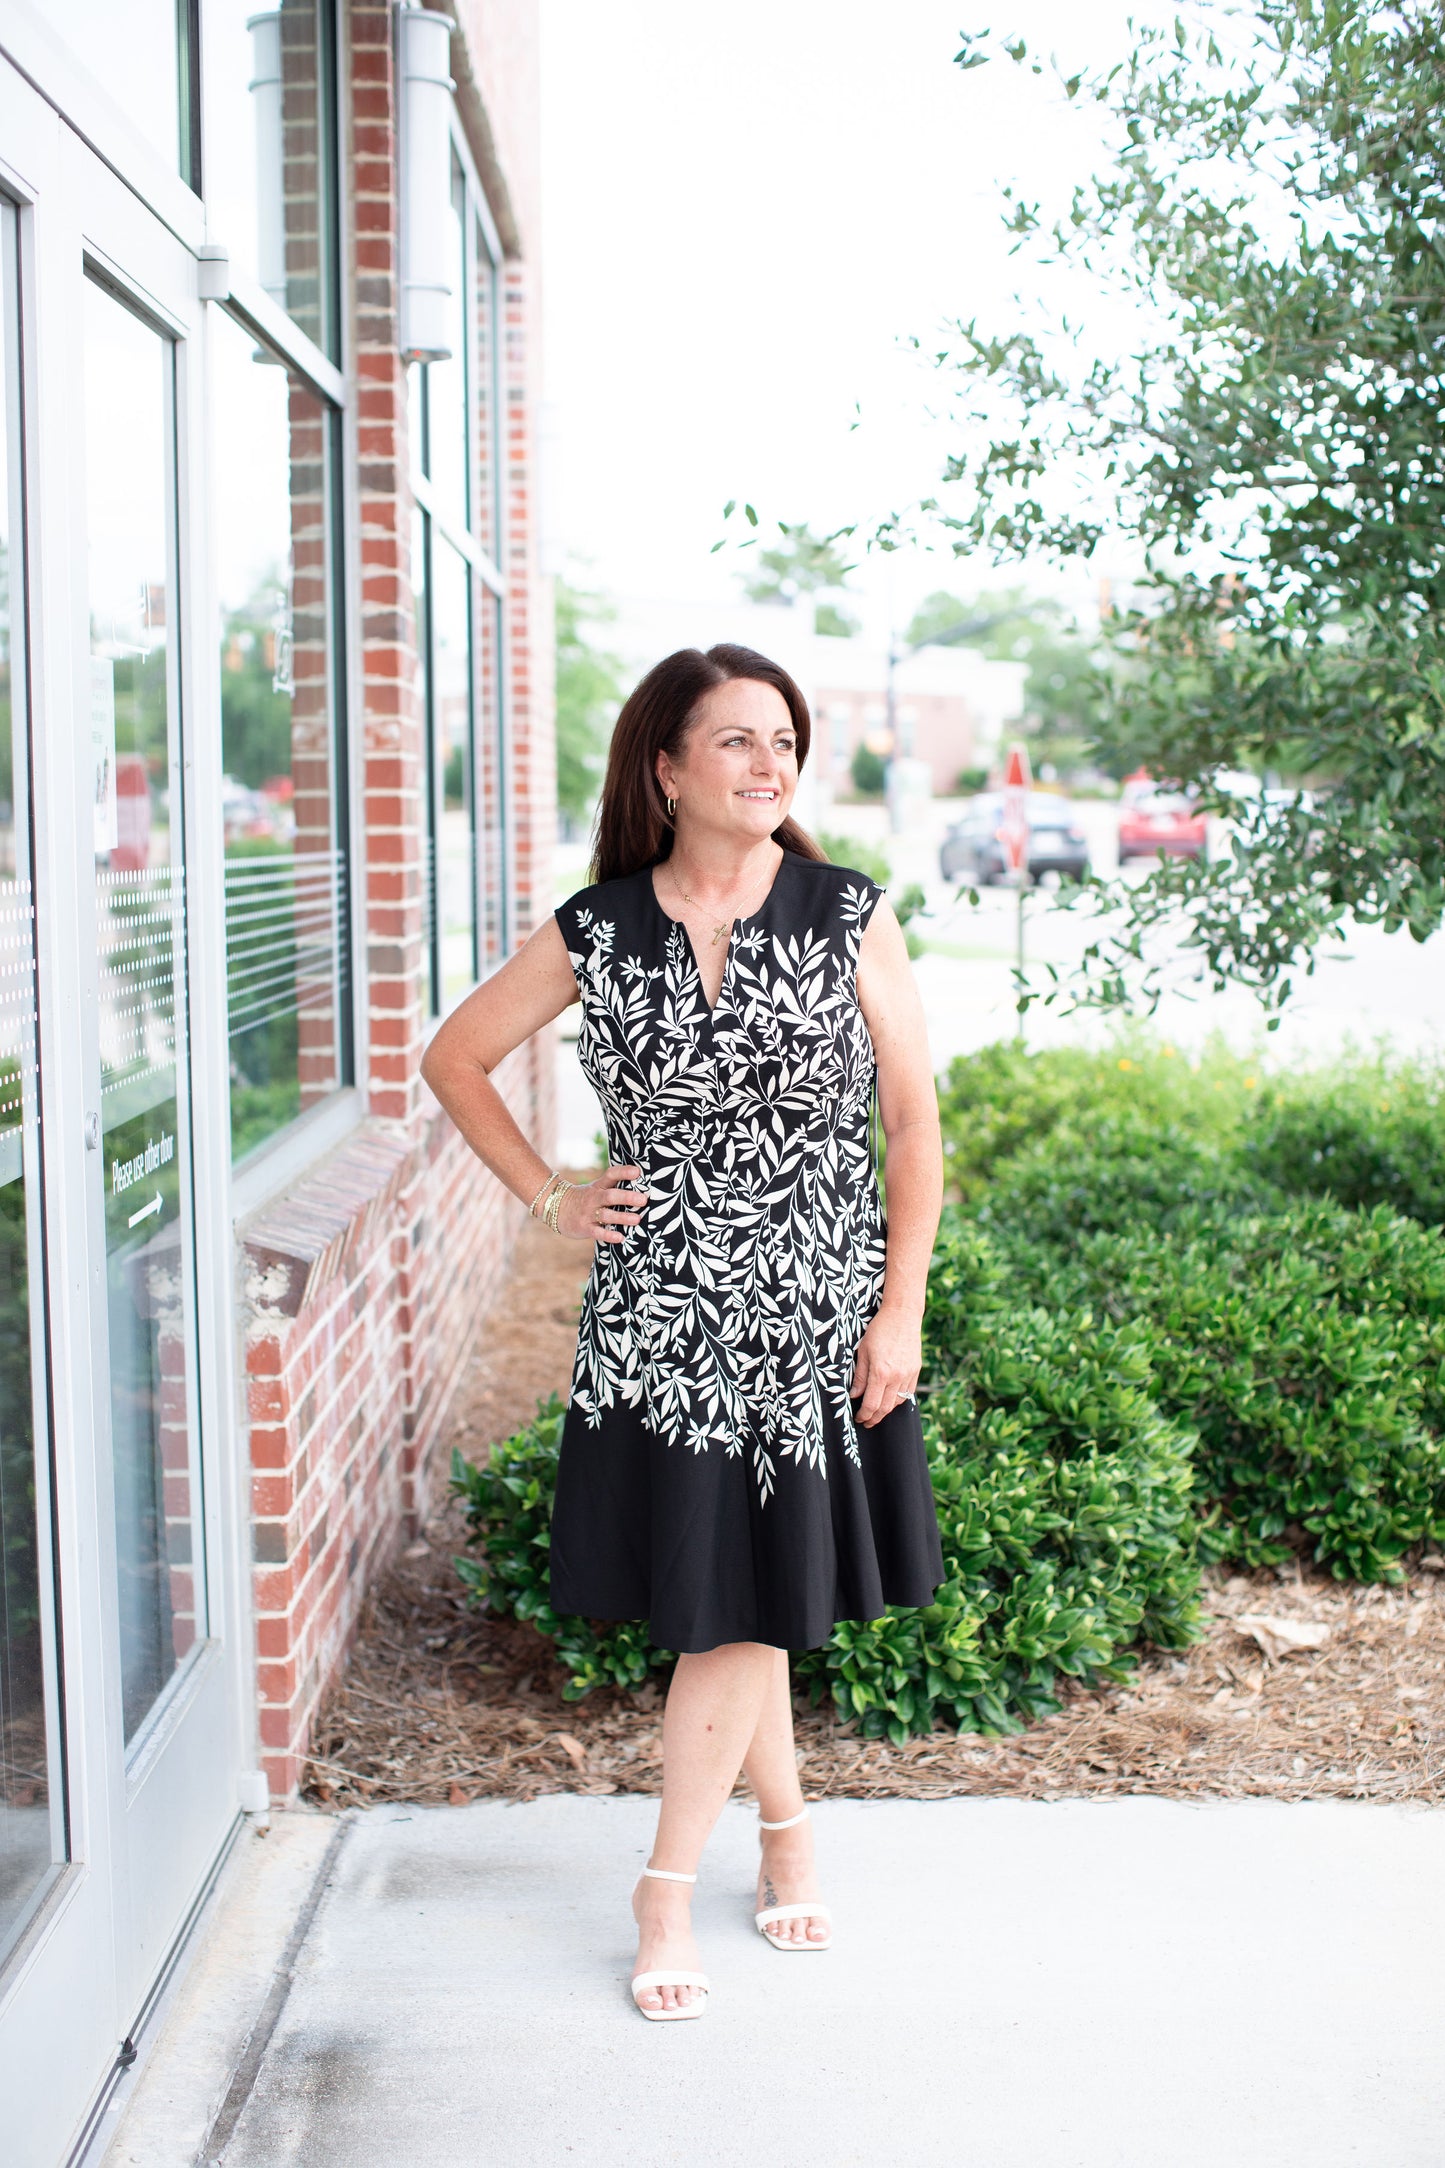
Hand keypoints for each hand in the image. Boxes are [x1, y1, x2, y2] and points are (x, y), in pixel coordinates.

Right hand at [555, 1163, 648, 1244]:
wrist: (556, 1207)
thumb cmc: (585, 1198)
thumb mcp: (596, 1188)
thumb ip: (614, 1187)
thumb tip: (642, 1188)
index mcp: (598, 1186)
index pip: (611, 1175)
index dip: (623, 1172)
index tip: (637, 1172)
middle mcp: (594, 1198)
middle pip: (610, 1196)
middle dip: (627, 1197)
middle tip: (643, 1199)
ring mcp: (588, 1213)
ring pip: (606, 1214)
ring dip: (622, 1217)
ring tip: (637, 1219)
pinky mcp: (584, 1227)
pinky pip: (597, 1232)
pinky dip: (608, 1235)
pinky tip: (620, 1237)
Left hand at [849, 1305, 920, 1427]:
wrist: (902, 1316)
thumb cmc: (879, 1330)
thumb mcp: (863, 1351)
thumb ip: (859, 1376)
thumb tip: (854, 1395)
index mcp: (881, 1372)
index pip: (871, 1404)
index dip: (864, 1415)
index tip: (858, 1418)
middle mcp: (896, 1377)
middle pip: (885, 1408)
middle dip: (874, 1418)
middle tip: (865, 1422)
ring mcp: (908, 1375)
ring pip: (897, 1403)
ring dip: (885, 1411)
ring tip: (876, 1413)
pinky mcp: (915, 1371)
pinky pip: (907, 1393)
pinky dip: (897, 1400)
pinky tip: (889, 1400)